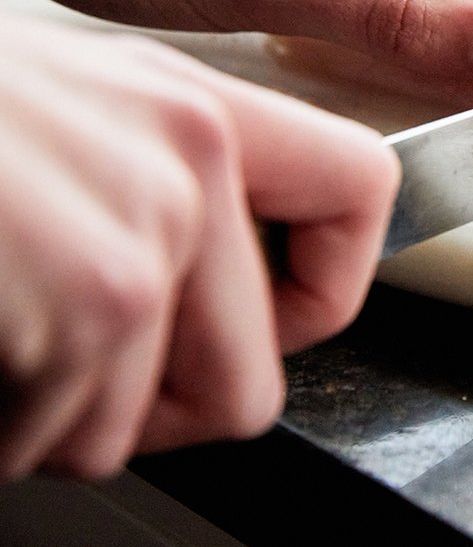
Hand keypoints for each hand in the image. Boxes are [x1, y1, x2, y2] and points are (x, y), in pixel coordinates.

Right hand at [0, 16, 399, 479]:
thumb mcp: (67, 117)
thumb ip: (162, 187)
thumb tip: (231, 298)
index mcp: (194, 107)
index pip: (363, 193)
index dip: (326, 289)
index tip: (277, 318)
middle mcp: (191, 157)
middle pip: (251, 381)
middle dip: (148, 415)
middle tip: (68, 378)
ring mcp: (147, 229)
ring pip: (139, 429)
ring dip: (49, 419)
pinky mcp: (95, 297)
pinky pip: (61, 439)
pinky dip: (0, 425)